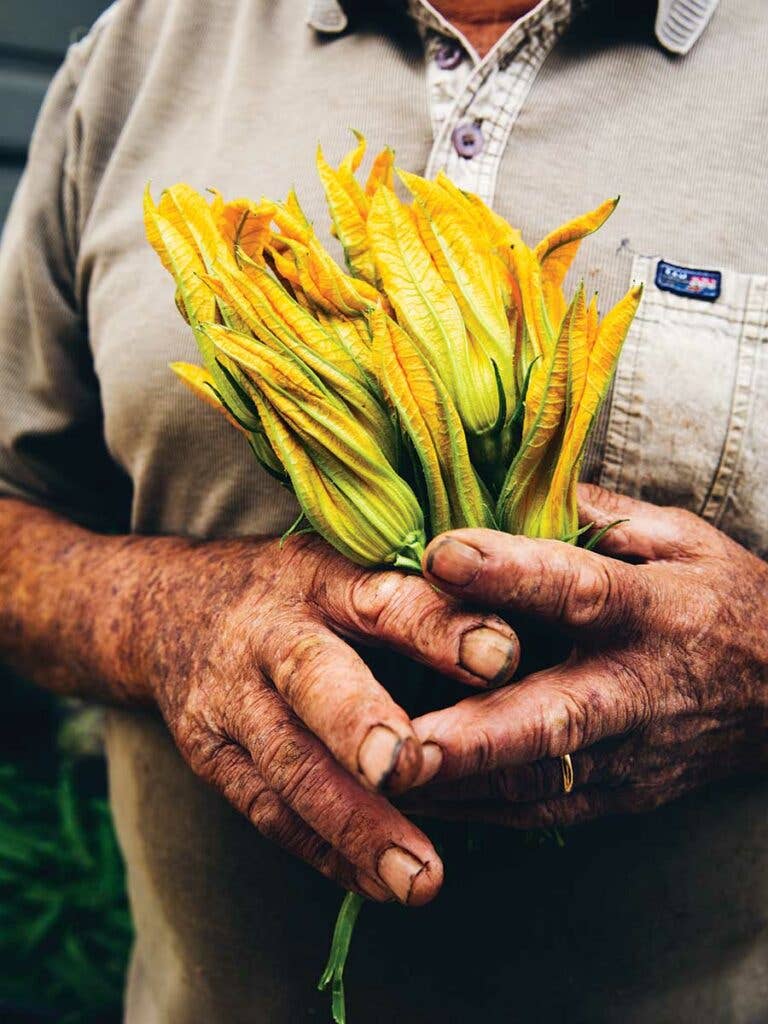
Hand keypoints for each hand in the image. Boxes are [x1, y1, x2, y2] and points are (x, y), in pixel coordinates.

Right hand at [144, 532, 519, 901]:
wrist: (175, 609)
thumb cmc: (300, 590)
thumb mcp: (349, 565)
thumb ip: (421, 595)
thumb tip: (528, 635)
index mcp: (322, 574)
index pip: (383, 593)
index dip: (438, 624)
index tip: (502, 655)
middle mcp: (271, 632)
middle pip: (313, 675)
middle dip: (358, 722)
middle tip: (405, 767)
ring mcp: (230, 697)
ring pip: (289, 764)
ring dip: (352, 824)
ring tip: (420, 880)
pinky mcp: (210, 754)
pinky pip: (267, 810)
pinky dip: (324, 851)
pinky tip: (380, 886)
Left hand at [405, 485, 767, 827]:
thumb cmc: (722, 599)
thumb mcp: (679, 538)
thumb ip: (599, 515)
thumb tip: (514, 483)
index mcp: (654, 609)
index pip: (580, 589)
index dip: (511, 573)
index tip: (440, 554)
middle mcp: (640, 688)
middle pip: (555, 715)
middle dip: (474, 735)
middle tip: (399, 744)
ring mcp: (633, 754)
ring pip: (538, 780)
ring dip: (458, 786)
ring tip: (382, 781)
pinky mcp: (624, 796)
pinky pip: (542, 812)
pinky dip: (477, 812)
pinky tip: (419, 801)